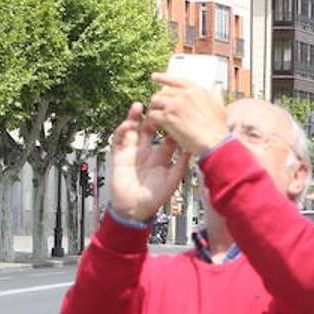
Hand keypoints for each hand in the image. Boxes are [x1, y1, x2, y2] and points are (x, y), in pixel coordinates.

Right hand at [110, 103, 188, 222]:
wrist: (134, 210)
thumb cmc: (155, 198)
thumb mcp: (173, 180)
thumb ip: (182, 164)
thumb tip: (194, 148)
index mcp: (163, 156)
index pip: (168, 136)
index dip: (172, 125)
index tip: (178, 112)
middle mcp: (148, 151)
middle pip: (152, 128)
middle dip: (154, 116)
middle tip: (157, 103)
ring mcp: (133, 152)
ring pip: (134, 130)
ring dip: (135, 117)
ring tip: (139, 106)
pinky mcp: (119, 156)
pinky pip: (119, 140)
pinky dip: (122, 130)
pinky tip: (127, 124)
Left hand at [146, 74, 227, 154]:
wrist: (215, 142)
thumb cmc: (218, 129)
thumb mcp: (219, 107)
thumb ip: (214, 97)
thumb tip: (216, 90)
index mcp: (197, 91)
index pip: (176, 80)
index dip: (163, 78)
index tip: (154, 77)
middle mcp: (185, 94)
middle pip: (163, 93)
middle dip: (158, 101)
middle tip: (156, 110)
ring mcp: (175, 105)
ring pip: (155, 102)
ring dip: (153, 110)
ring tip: (154, 120)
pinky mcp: (168, 117)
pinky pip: (152, 115)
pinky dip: (151, 121)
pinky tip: (154, 127)